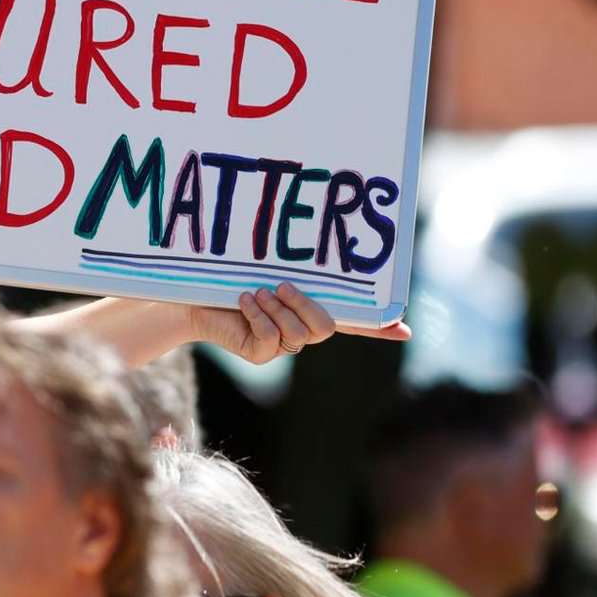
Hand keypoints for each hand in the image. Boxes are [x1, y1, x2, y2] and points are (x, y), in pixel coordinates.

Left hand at [188, 281, 410, 364]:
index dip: (377, 326)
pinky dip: (258, 315)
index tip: (404, 327)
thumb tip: (315, 242)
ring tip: (256, 291)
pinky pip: (271, 338)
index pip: (351, 320)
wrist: (192, 295)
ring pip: (300, 334)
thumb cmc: (230, 277)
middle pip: (326, 327)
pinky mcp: (259, 354)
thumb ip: (294, 267)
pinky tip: (244, 301)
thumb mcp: (266, 268)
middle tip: (281, 285)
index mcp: (308, 308)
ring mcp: (280, 345)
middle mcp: (299, 329)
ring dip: (277, 308)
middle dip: (305, 304)